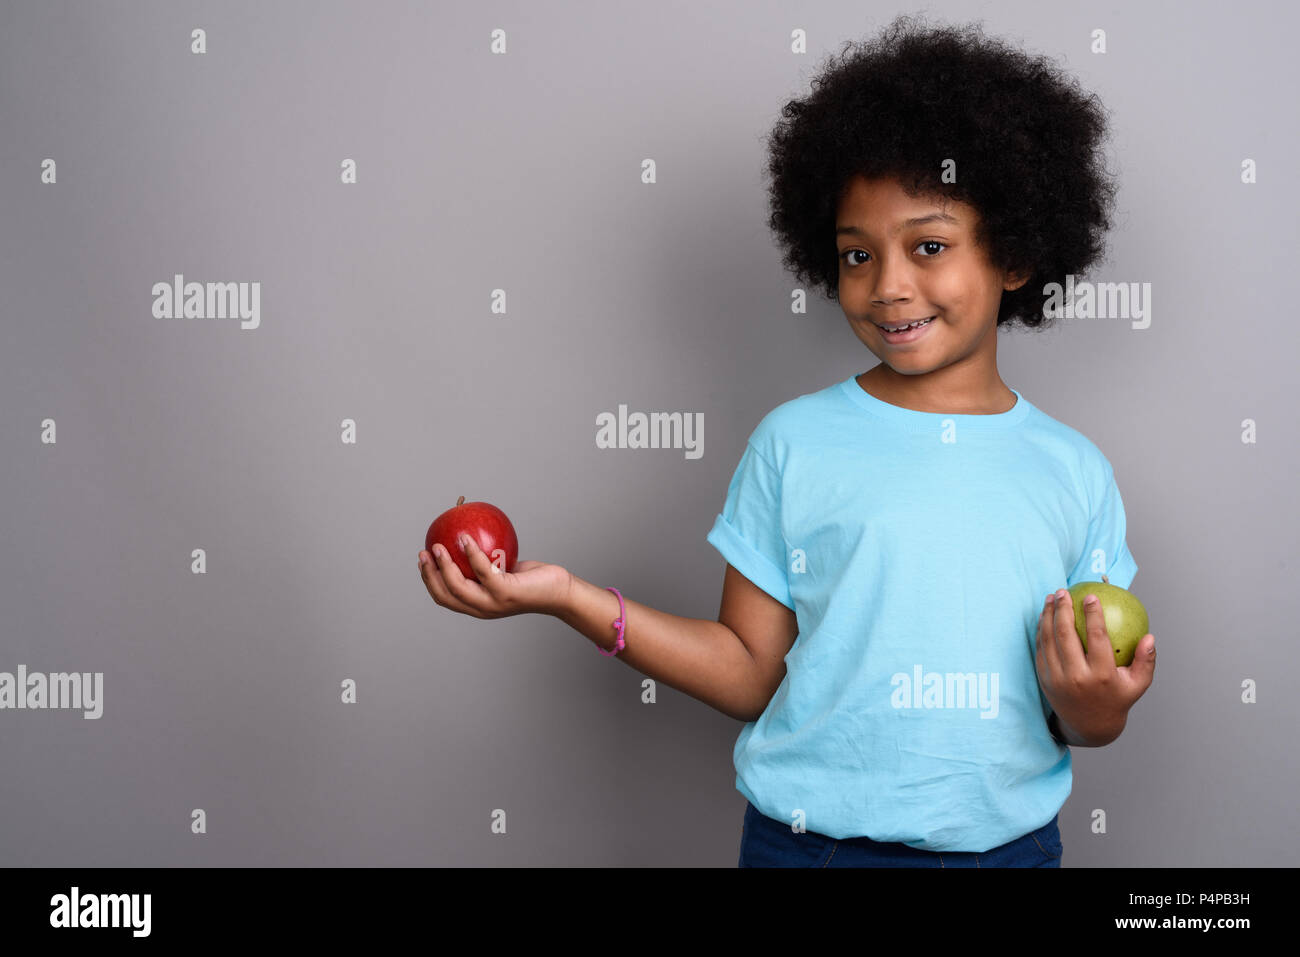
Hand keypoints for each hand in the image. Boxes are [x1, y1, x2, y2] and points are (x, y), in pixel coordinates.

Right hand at [418, 533, 571, 618]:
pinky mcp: (506, 593)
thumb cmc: (532, 579)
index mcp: (477, 606)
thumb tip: (466, 535)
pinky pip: (482, 570)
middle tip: (425, 551)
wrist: (559, 591)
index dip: (428, 581)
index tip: (422, 560)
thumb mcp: (504, 570)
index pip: (445, 598)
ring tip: (439, 545)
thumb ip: (486, 561)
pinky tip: (465, 538)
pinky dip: (471, 553)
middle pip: (445, 595)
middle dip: (429, 574)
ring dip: (444, 565)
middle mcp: (482, 609)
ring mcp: (493, 603)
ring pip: (458, 586)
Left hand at [1035, 587, 1155, 744]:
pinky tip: (1045, 616)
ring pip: (1048, 640)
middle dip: (1063, 609)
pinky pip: (1041, 649)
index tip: (1091, 596)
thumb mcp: (1137, 685)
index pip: (1097, 639)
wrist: (1088, 726)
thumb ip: (1146, 661)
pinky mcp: (1044, 679)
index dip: (1093, 615)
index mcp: (1101, 676)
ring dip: (1048, 615)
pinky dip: (1041, 630)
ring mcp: (1057, 679)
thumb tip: (1150, 637)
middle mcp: (1077, 677)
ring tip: (1052, 598)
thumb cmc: (1117, 699)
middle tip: (1064, 591)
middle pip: (1066, 635)